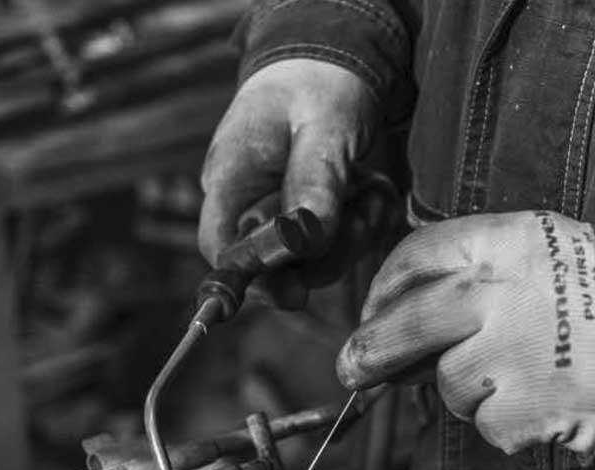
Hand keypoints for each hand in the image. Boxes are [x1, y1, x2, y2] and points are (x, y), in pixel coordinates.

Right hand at [199, 59, 377, 306]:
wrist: (337, 53)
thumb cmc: (320, 81)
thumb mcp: (323, 128)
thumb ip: (313, 184)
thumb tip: (304, 242)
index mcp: (231, 177)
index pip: (222, 250)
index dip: (251, 278)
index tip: (294, 291)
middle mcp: (248, 200)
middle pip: (274, 264)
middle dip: (325, 253)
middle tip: (362, 212)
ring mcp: (278, 207)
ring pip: (312, 257)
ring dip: (352, 234)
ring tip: (372, 189)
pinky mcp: (308, 211)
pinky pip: (334, 239)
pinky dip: (361, 220)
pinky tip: (372, 188)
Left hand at [336, 211, 594, 454]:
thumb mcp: (542, 251)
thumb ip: (473, 274)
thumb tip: (398, 319)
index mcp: (500, 243)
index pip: (414, 257)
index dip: (384, 290)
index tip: (374, 311)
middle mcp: (495, 293)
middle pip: (403, 324)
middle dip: (371, 351)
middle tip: (353, 370)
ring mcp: (506, 353)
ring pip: (449, 384)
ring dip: (472, 389)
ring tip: (528, 372)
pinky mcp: (522, 408)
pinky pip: (487, 424)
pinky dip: (506, 422)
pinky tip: (545, 400)